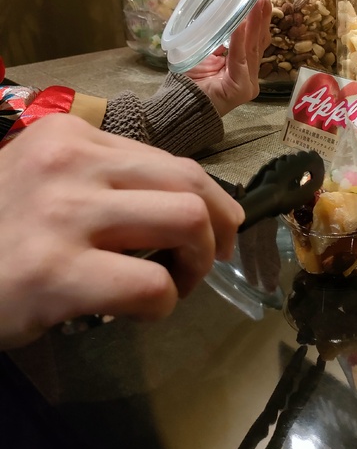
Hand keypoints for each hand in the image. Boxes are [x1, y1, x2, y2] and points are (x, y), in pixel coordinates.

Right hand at [0, 114, 244, 348]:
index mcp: (69, 135)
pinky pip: (152, 286)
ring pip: (186, 222)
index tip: (216, 228)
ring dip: (197, 264)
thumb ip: (106, 181)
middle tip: (211, 258)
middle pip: (190, 184)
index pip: (172, 161)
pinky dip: (163, 305)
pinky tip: (139, 313)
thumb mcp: (46, 182)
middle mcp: (69, 162)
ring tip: (175, 285)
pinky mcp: (54, 274)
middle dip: (219, 227)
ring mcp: (62, 215)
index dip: (211, 198)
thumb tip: (189, 205)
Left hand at [185, 0, 271, 116]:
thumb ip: (220, 41)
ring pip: (253, 47)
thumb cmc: (192, 81)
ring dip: (255, 22)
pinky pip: (240, 59)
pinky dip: (240, 40)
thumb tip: (227, 18)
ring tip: (258, 1)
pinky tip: (242, 23)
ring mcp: (249, 82)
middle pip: (259, 41)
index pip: (255, 40)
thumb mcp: (208, 53)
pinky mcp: (242, 88)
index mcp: (244, 67)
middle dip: (262, 16)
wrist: (182, 106)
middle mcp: (251, 75)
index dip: (259, 18)